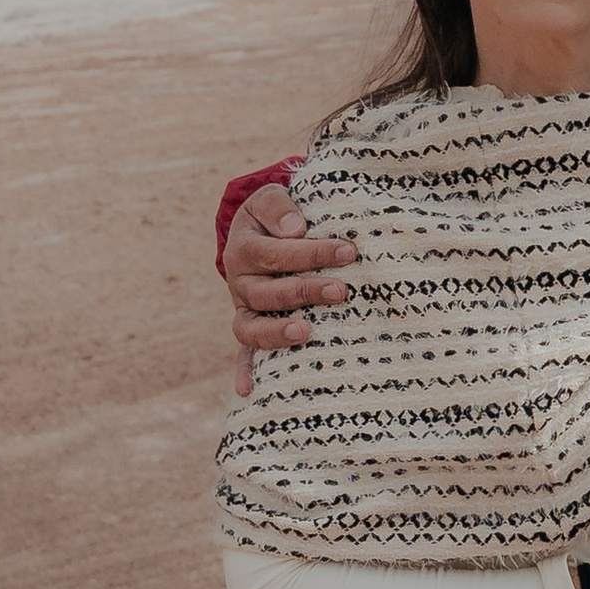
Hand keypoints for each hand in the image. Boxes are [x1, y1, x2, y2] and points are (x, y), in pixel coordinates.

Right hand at [224, 184, 356, 396]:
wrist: (257, 233)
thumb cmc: (275, 217)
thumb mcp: (269, 198)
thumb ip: (279, 207)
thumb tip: (296, 230)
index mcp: (244, 249)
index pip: (277, 252)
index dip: (312, 252)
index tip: (348, 251)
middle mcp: (241, 283)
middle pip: (268, 292)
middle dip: (305, 291)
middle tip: (341, 290)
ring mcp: (244, 310)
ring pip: (252, 327)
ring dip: (278, 332)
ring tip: (307, 331)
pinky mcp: (250, 329)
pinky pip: (244, 354)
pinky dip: (244, 371)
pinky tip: (248, 390)